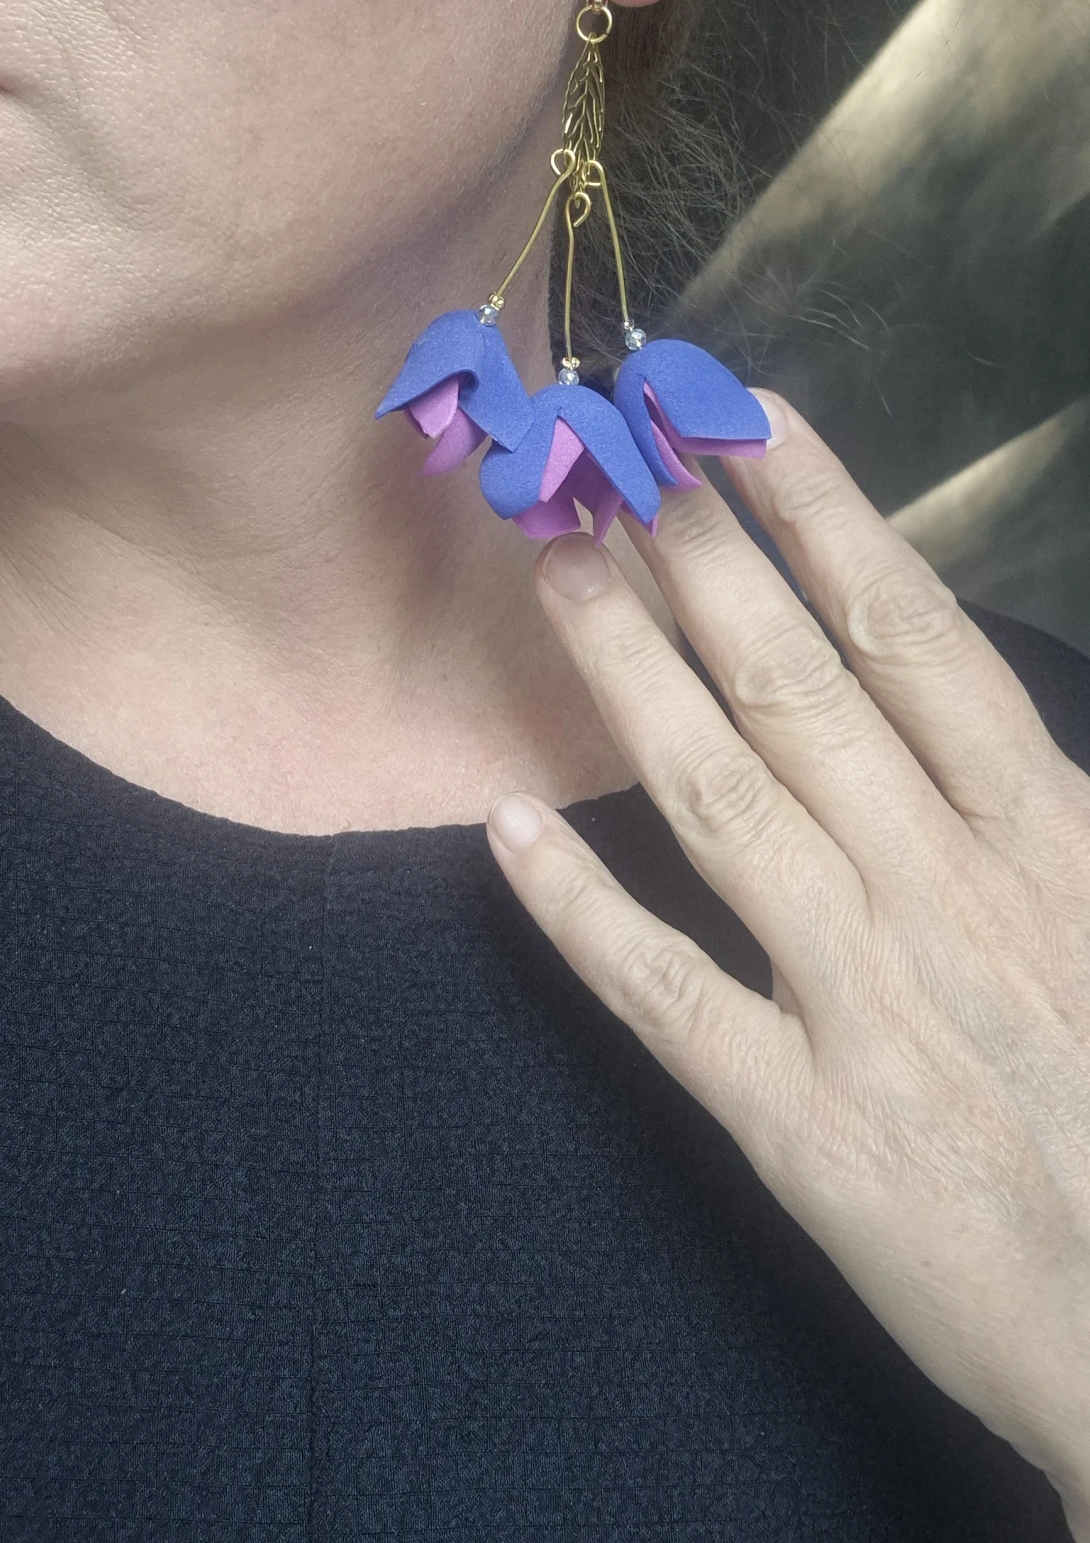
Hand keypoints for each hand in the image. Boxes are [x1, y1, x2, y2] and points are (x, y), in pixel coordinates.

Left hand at [486, 390, 1089, 1542]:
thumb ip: (1056, 805)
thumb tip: (969, 688)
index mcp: (1048, 838)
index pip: (914, 637)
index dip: (824, 517)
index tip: (744, 420)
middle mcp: (947, 894)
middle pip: (798, 689)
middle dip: (699, 557)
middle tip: (610, 454)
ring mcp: (863, 1004)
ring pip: (722, 802)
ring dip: (629, 677)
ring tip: (554, 571)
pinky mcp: (798, 1122)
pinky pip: (668, 995)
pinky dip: (582, 913)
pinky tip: (507, 831)